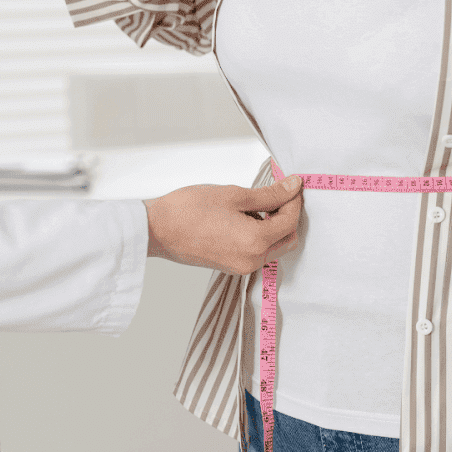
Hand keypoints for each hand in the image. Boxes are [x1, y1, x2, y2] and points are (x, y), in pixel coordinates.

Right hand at [143, 175, 302, 275]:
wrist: (157, 229)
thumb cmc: (188, 210)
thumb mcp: (233, 195)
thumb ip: (268, 194)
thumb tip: (292, 188)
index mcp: (255, 242)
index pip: (290, 221)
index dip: (294, 200)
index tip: (291, 185)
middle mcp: (252, 260)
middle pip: (287, 239)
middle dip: (288, 216)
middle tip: (278, 193)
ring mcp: (241, 267)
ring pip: (273, 247)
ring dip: (273, 226)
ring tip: (256, 204)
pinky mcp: (231, 267)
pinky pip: (257, 252)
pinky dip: (259, 236)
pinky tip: (244, 217)